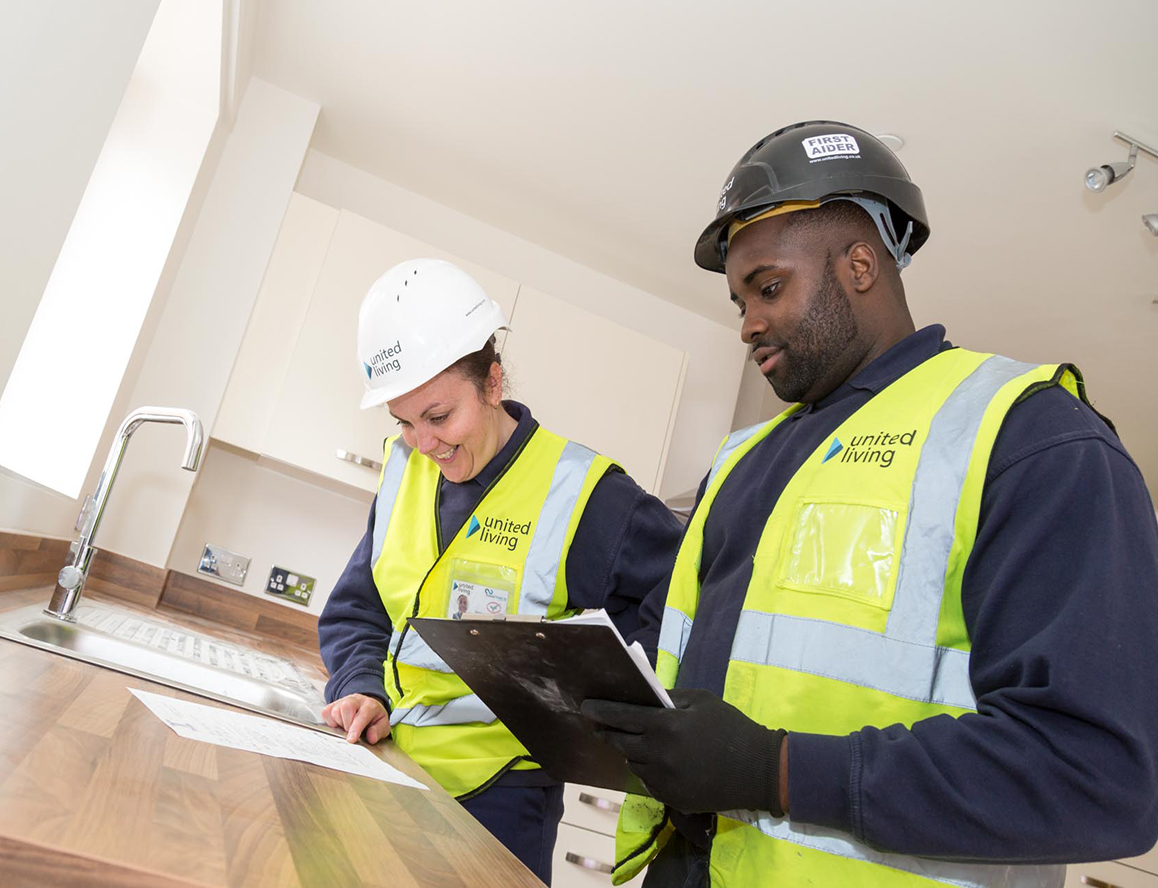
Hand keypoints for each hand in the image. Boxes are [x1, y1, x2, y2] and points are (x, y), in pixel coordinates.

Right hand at [321, 694, 390, 743]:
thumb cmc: (373, 718)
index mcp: (370, 705)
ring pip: (334, 711)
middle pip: (347, 707)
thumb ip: (379, 731)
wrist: (366, 707)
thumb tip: (371, 737)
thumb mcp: (382, 725)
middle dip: (346, 724)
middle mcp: (356, 700)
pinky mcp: (333, 704)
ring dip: (339, 724)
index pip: (362, 715)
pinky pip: (326, 713)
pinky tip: (339, 724)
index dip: (356, 728)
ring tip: (346, 727)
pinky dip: (331, 722)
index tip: (351, 739)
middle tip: (350, 732)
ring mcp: (343, 701)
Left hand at [581, 688, 783, 814]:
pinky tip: (659, 762)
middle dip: (607, 732)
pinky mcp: (672, 799)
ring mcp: (664, 780)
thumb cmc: (730, 727)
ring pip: (633, 764)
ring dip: (630, 752)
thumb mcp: (701, 700)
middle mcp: (659, 755)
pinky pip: (649, 782)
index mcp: (666, 726)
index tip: (584, 707)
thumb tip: (643, 698)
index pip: (621, 717)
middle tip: (599, 725)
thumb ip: (668, 699)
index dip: (599, 712)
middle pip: (619, 743)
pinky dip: (648, 770)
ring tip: (636, 742)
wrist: (758, 770)